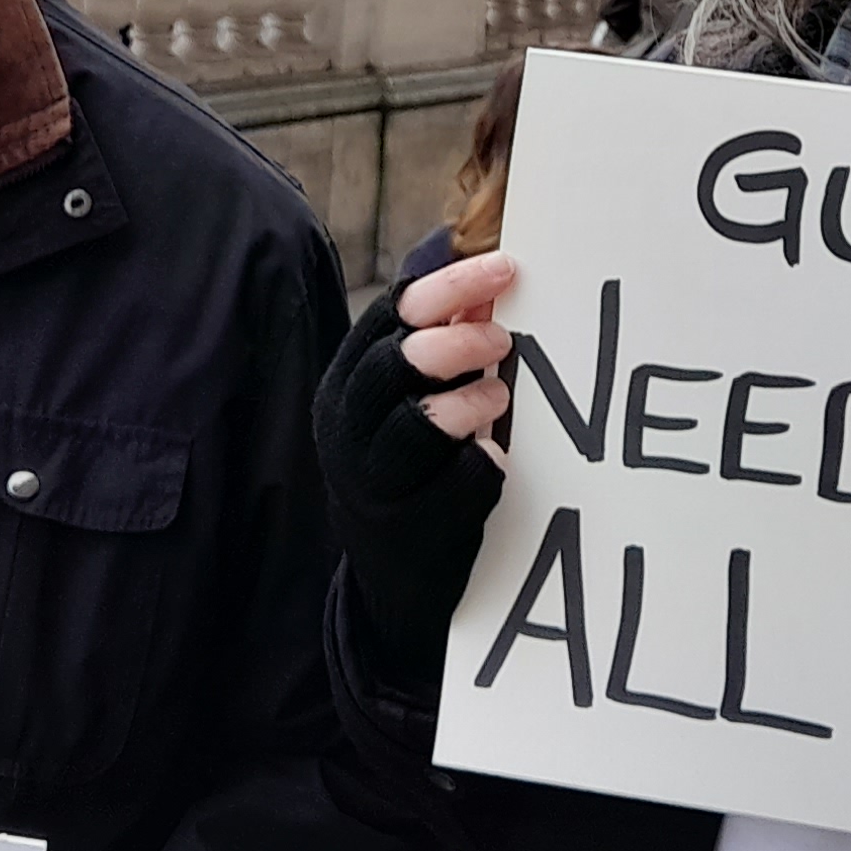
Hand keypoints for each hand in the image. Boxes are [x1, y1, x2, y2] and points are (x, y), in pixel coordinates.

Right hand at [312, 253, 523, 682]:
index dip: (447, 286)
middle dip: (456, 342)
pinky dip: (484, 465)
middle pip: (395, 365)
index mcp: (348, 386)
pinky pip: (457, 484)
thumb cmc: (409, 470)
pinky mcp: (407, 530)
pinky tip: (494, 459)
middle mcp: (347, 432)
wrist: (389, 581)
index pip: (389, 314)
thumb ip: (442, 343)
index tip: (503, 268)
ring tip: (499, 399)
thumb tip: (488, 281)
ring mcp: (372, 484)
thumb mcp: (409, 401)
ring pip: (418, 425)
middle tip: (502, 339)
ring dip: (470, 403)